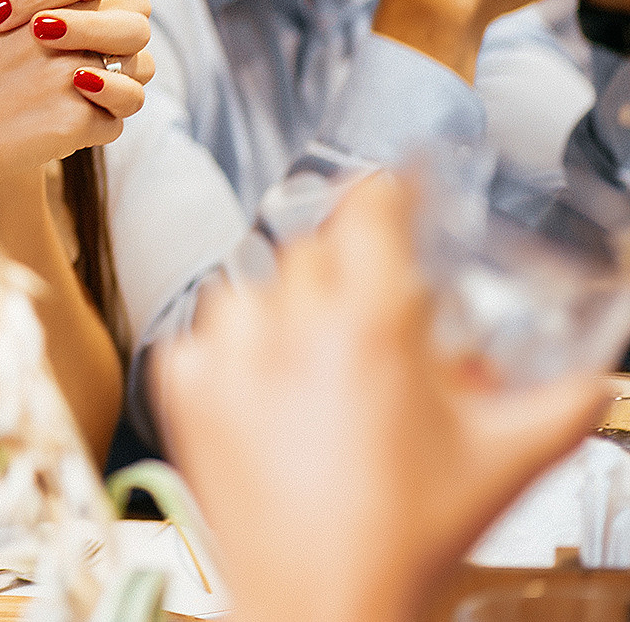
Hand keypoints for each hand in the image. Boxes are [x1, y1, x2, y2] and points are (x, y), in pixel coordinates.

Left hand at [156, 175, 604, 621]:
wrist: (321, 607)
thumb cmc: (406, 541)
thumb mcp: (503, 462)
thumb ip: (560, 404)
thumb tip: (595, 378)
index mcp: (370, 325)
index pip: (370, 207)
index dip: (388, 191)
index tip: (397, 190)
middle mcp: (289, 325)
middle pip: (311, 247)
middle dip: (346, 270)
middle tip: (373, 319)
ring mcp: (226, 352)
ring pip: (250, 283)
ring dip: (282, 308)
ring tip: (317, 368)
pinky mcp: (182, 385)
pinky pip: (203, 334)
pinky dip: (231, 353)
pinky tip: (268, 396)